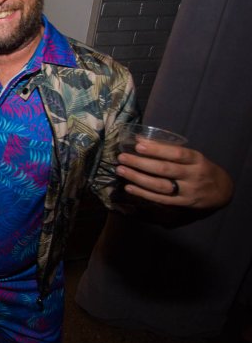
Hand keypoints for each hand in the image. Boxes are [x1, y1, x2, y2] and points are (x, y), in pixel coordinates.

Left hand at [117, 139, 232, 208]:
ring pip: (160, 185)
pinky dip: (143, 193)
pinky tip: (129, 187)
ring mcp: (188, 191)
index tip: (138, 146)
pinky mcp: (182, 204)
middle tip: (122, 158)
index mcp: (196, 160)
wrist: (221, 191)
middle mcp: (193, 175)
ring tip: (121, 170)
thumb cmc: (200, 168)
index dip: (157, 150)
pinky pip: (160, 199)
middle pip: (165, 169)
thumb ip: (167, 148)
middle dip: (141, 163)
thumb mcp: (191, 156)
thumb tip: (139, 138)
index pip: (176, 153)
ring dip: (138, 178)